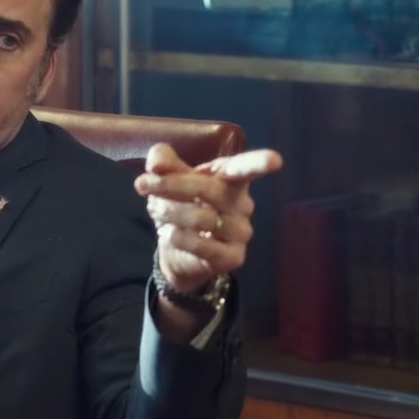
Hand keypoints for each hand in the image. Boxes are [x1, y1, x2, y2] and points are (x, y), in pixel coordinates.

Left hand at [136, 144, 283, 294]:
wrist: (178, 252)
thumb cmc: (180, 206)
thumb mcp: (167, 180)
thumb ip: (163, 164)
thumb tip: (156, 161)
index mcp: (231, 179)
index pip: (247, 169)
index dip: (261, 163)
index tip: (276, 161)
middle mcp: (243, 204)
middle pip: (210, 189)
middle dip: (171, 185)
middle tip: (142, 184)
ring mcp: (241, 232)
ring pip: (202, 218)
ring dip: (169, 212)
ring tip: (155, 210)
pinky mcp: (232, 257)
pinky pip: (201, 246)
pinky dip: (177, 237)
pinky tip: (169, 234)